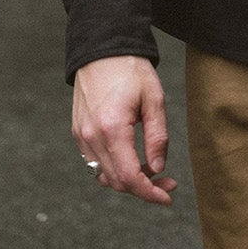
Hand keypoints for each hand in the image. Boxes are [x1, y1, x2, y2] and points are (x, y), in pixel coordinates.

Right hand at [72, 55, 176, 204]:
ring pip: (104, 175)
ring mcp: (82, 136)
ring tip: (153, 171)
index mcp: (112, 129)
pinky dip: (114, 168)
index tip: (168, 198)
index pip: (129, 177)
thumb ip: (157, 137)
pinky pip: (95, 162)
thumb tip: (158, 168)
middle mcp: (92, 137)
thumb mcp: (155, 100)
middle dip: (143, 188)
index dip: (149, 193)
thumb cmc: (131, 71)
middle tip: (168, 183)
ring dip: (128, 180)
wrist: (102, 50)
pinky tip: (133, 160)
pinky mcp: (79, 133)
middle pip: (116, 181)